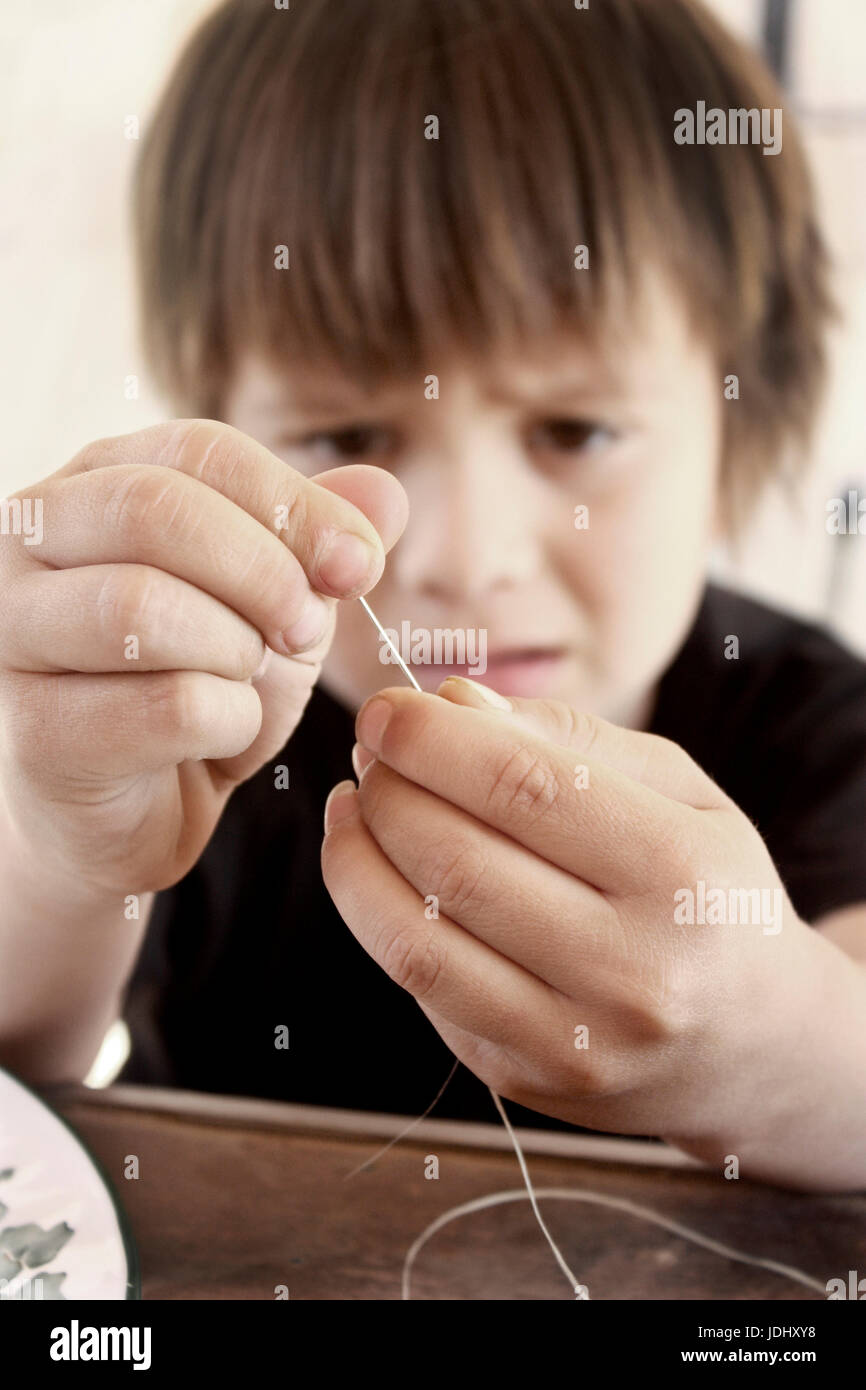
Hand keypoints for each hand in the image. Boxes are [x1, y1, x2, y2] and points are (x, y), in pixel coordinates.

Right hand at [0, 419, 406, 894]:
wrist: (141, 811)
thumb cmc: (198, 687)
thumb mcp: (273, 603)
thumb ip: (317, 542)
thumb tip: (385, 493)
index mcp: (94, 485)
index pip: (198, 451)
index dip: (297, 505)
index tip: (360, 567)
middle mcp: (29, 544)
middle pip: (155, 510)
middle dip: (264, 573)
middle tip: (306, 632)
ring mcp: (15, 634)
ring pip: (142, 607)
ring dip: (236, 651)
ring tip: (251, 680)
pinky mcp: (35, 730)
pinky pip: (160, 706)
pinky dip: (226, 723)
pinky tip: (221, 737)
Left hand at [321, 679, 817, 1157]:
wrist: (756, 1044)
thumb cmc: (708, 891)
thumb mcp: (680, 790)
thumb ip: (569, 737)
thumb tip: (452, 703)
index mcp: (681, 876)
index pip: (521, 787)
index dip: (431, 739)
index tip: (387, 708)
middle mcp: (631, 973)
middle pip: (454, 862)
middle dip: (388, 790)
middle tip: (372, 753)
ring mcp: (572, 1043)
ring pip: (414, 941)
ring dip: (356, 858)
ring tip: (354, 806)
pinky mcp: (521, 1080)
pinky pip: (420, 988)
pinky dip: (379, 917)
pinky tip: (380, 870)